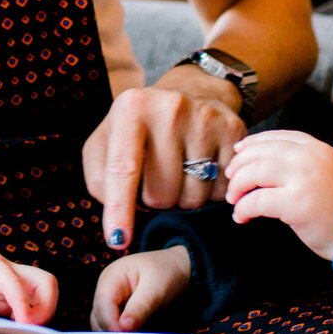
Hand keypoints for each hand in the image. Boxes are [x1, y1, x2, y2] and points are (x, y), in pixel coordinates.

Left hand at [83, 76, 247, 254]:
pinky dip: (209, 193)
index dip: (120, 209)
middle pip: (160, 194)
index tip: (118, 240)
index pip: (124, 170)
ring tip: (179, 173)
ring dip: (182, 199)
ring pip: (192, 198)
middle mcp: (170, 108)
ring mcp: (205, 118)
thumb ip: (99, 176)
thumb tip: (116, 211)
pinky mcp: (233, 130)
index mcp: (132, 108)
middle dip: (154, 199)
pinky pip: (221, 191)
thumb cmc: (140, 128)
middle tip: (156, 178)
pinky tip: (202, 171)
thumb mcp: (107, 141)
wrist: (189, 93)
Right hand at [91, 246, 192, 331]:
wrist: (177, 268)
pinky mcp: (117, 311)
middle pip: (99, 315)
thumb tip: (124, 327)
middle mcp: (106, 288)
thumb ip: (140, 307)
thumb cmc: (167, 273)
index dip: (111, 321)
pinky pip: (112, 326)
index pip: (104, 302)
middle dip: (112, 331)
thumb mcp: (157, 288)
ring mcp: (110, 300)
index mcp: (113, 276)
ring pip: (102, 323)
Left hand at [226, 131, 332, 260]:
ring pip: (254, 172)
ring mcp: (304, 179)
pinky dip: (243, 209)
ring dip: (237, 187)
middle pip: (261, 152)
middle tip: (231, 181)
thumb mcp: (328, 173)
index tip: (239, 153)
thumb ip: (303, 163)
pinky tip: (241, 217)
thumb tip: (263, 161)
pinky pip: (257, 200)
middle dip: (239, 165)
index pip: (278, 137)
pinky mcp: (296, 204)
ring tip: (234, 200)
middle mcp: (311, 158)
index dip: (254, 143)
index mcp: (318, 149)